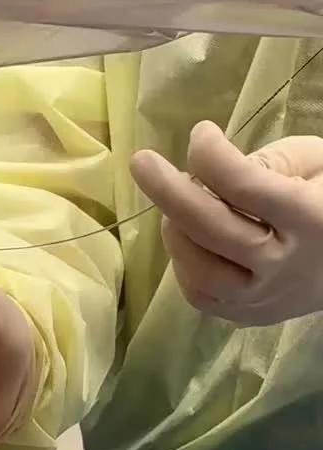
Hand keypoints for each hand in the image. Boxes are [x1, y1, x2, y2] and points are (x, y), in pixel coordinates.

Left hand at [130, 120, 322, 325]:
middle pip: (212, 229)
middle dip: (170, 191)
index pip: (245, 186)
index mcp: (309, 218)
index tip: (202, 133)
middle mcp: (284, 264)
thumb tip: (209, 172)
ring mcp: (264, 298)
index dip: (212, 156)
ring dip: (176, 233)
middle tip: (143, 162)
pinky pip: (201, 297)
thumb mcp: (316, 165)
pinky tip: (189, 242)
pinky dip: (185, 266)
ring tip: (175, 209)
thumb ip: (268, 163)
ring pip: (200, 272)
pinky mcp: (249, 316)